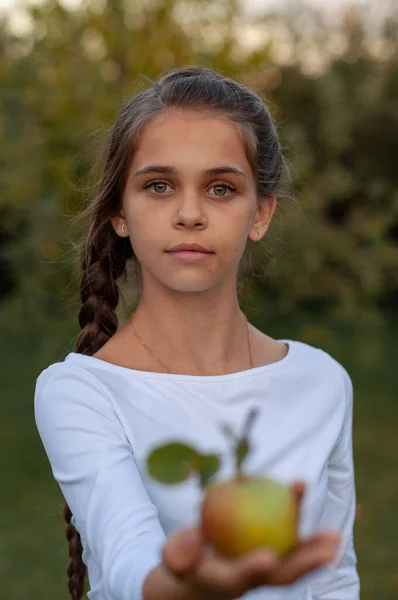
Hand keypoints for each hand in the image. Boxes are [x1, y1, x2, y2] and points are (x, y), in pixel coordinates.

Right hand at [162, 482, 340, 599]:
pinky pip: (287, 540)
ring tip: (334, 536)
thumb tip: (193, 537)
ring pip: (292, 563)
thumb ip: (180, 550)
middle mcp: (249, 580)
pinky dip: (298, 521)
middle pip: (280, 578)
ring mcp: (263, 570)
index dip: (252, 569)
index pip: (239, 579)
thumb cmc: (182, 563)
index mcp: (223, 582)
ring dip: (313, 551)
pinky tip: (301, 492)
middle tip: (328, 550)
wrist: (193, 576)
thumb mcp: (173, 557)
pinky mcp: (270, 556)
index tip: (268, 559)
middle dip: (305, 566)